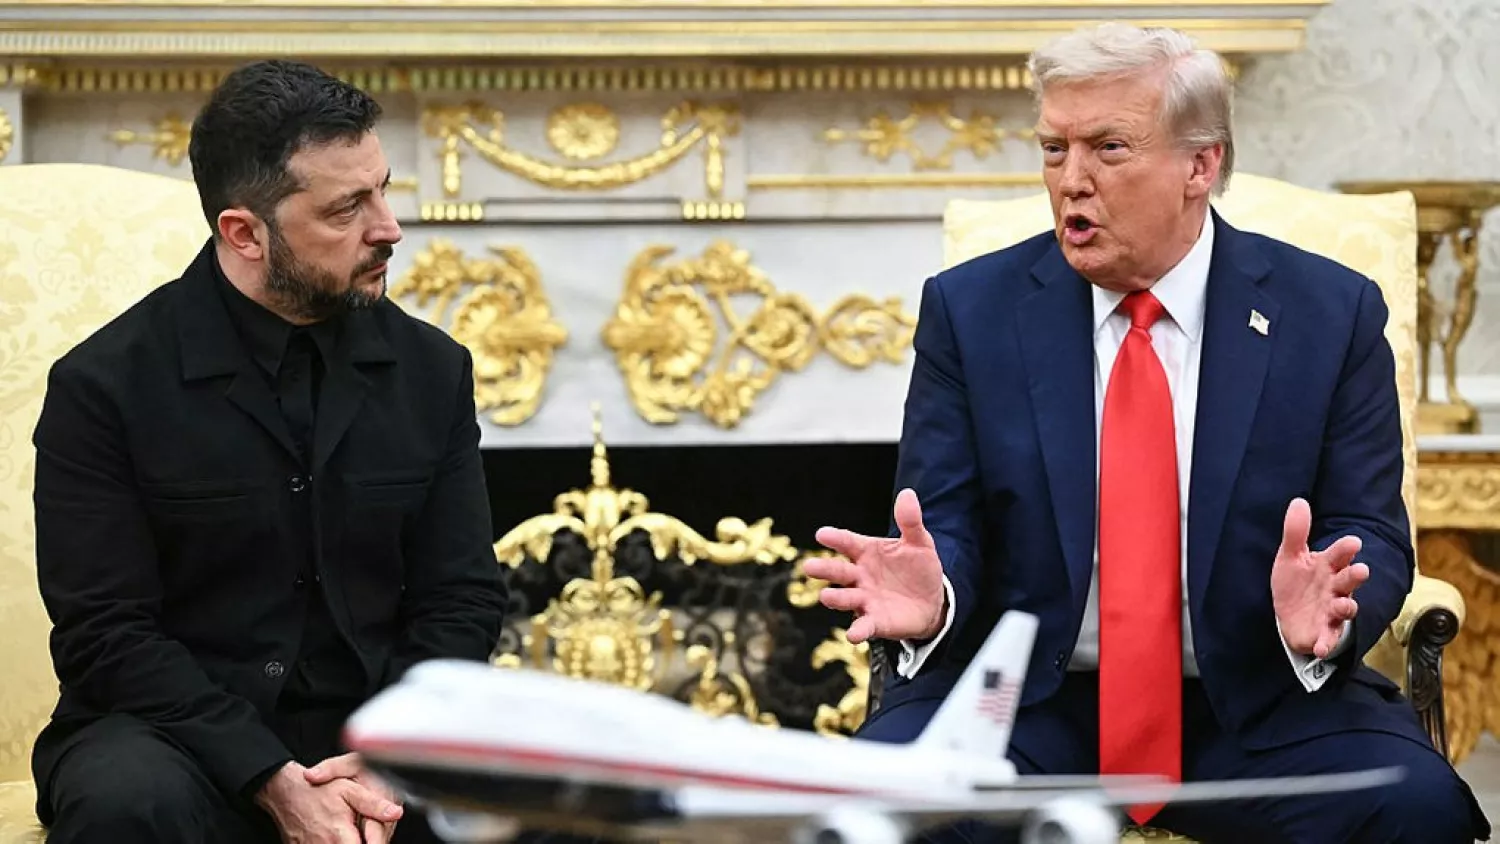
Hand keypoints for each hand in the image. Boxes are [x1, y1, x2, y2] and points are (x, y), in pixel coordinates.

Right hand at [255, 760, 401, 843]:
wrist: (286, 793)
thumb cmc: (318, 791)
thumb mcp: (350, 790)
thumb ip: (373, 804)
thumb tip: (395, 813)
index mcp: (340, 836)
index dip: (376, 842)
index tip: (375, 837)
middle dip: (367, 841)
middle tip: (364, 830)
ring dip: (350, 842)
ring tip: (350, 831)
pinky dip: (335, 843)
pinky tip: (341, 835)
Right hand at [806, 488, 945, 642]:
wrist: (933, 601)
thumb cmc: (919, 568)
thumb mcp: (920, 542)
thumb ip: (910, 521)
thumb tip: (908, 494)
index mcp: (867, 552)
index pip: (848, 543)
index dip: (835, 538)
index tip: (822, 534)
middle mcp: (860, 576)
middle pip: (838, 571)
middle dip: (824, 570)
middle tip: (809, 567)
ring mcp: (865, 599)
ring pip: (845, 598)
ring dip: (835, 598)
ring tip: (825, 597)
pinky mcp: (875, 621)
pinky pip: (863, 626)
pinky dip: (857, 630)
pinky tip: (852, 634)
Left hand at [1270, 497, 1367, 658]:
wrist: (1290, 615)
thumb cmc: (1296, 582)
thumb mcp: (1291, 556)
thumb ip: (1295, 531)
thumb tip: (1298, 501)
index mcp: (1328, 566)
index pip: (1339, 554)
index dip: (1345, 549)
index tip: (1352, 542)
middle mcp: (1335, 587)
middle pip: (1348, 580)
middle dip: (1354, 576)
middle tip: (1360, 570)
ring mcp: (1331, 610)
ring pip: (1344, 608)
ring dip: (1345, 608)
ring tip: (1343, 605)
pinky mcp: (1324, 632)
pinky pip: (1328, 638)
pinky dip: (1326, 643)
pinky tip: (1321, 647)